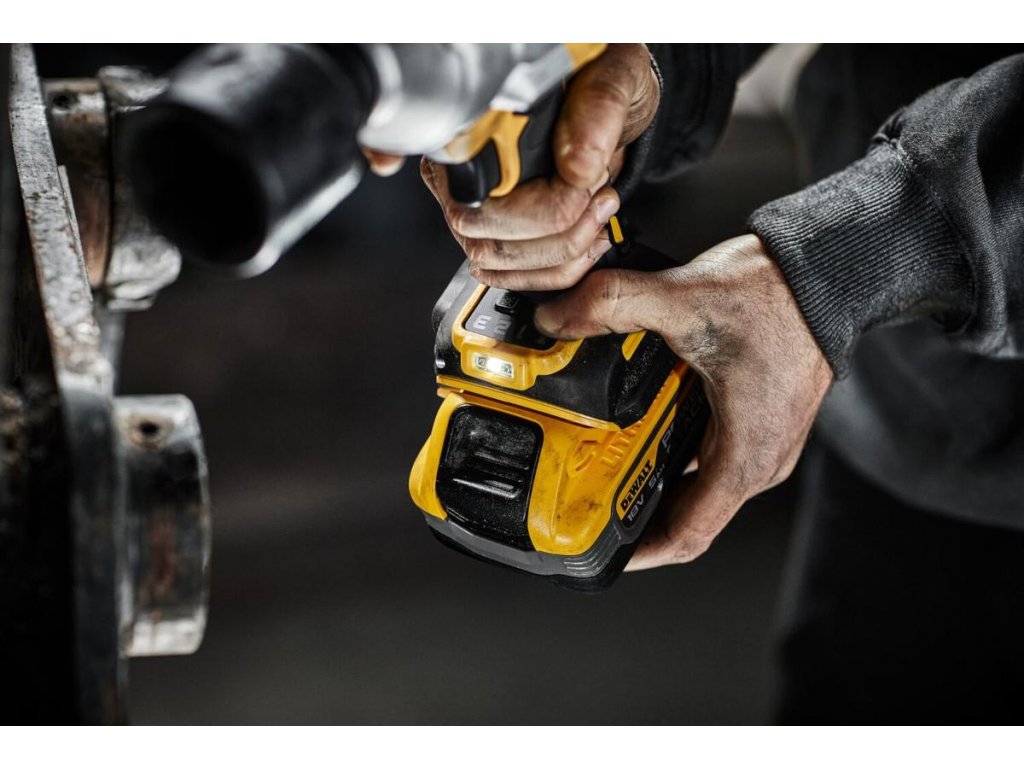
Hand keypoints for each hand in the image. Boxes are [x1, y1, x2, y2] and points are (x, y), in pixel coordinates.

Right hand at [418, 44, 659, 290]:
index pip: (479, 185)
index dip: (540, 203)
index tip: (588, 183)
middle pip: (477, 231)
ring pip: (491, 260)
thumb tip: (577, 167)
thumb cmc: (602, 75)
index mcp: (471, 119)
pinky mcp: (492, 230)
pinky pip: (505, 274)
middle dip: (555, 229)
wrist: (612, 99)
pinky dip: (555, 271)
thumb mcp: (614, 73)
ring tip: (598, 214)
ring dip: (560, 253)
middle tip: (600, 195)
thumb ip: (598, 108)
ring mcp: (471, 202)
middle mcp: (459, 162)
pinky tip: (586, 242)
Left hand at [533, 235, 833, 568]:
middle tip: (581, 491)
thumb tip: (555, 319)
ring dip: (646, 470)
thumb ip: (611, 305)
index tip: (596, 550)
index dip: (637, 552)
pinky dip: (666, 440)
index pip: (686, 536)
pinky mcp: (753, 419)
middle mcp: (757, 461)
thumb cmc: (782, 298)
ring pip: (691, 480)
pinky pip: (702, 449)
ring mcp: (759, 442)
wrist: (824, 271)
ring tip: (598, 454)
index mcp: (745, 458)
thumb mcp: (684, 299)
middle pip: (682, 512)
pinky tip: (637, 413)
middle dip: (628, 506)